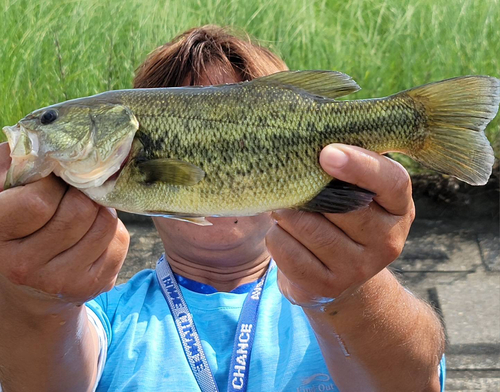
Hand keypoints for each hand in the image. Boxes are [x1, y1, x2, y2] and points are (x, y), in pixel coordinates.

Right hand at [0, 142, 129, 314]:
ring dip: (99, 208)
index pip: (38, 202)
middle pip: (79, 211)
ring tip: (82, 209)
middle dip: (80, 193)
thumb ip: (14, 162)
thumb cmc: (16, 224)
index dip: (51, 185)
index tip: (50, 183)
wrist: (29, 285)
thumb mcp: (2, 191)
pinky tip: (92, 231)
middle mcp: (26, 266)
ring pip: (104, 223)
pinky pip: (119, 240)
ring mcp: (62, 281)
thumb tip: (44, 135)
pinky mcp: (94, 285)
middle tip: (73, 192)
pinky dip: (111, 228)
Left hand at [266, 144, 414, 307]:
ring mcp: (358, 269)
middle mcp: (386, 241)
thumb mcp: (359, 194)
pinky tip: (283, 234)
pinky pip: (287, 250)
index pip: (390, 183)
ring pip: (307, 227)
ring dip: (286, 213)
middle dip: (305, 189)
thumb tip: (313, 140)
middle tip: (288, 181)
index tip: (326, 153)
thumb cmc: (345, 220)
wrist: (339, 275)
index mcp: (399, 208)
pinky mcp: (327, 286)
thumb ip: (349, 168)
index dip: (359, 166)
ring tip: (285, 209)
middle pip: (340, 206)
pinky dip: (276, 236)